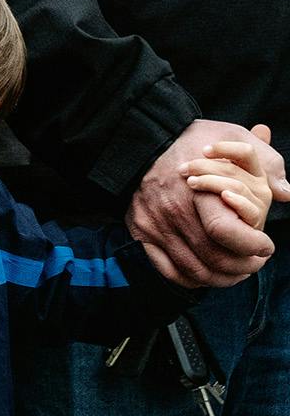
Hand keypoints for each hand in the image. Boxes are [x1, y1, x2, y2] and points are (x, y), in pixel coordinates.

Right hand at [129, 120, 289, 287]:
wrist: (140, 139)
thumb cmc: (192, 139)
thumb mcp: (232, 136)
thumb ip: (265, 162)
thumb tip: (286, 192)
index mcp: (197, 192)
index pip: (227, 233)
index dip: (253, 246)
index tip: (266, 245)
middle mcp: (174, 213)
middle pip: (215, 259)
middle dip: (244, 267)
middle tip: (256, 262)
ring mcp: (155, 225)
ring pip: (195, 270)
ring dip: (222, 279)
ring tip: (237, 272)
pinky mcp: (141, 231)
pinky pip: (167, 270)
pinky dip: (190, 280)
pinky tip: (206, 274)